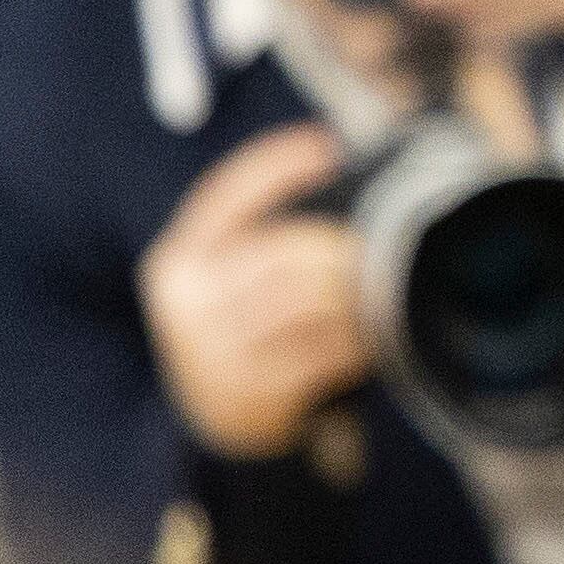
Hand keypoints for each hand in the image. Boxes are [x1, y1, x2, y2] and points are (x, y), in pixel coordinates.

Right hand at [139, 124, 368, 461]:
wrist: (215, 419)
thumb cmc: (243, 323)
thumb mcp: (231, 271)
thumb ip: (266, 224)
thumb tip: (333, 148)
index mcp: (179, 259)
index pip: (228, 194)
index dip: (279, 163)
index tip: (330, 144)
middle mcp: (188, 303)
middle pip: (284, 253)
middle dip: (341, 244)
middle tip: (380, 240)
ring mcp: (214, 353)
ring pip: (308, 302)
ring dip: (356, 292)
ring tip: (384, 285)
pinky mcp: (252, 394)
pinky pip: (324, 352)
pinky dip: (357, 338)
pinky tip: (372, 333)